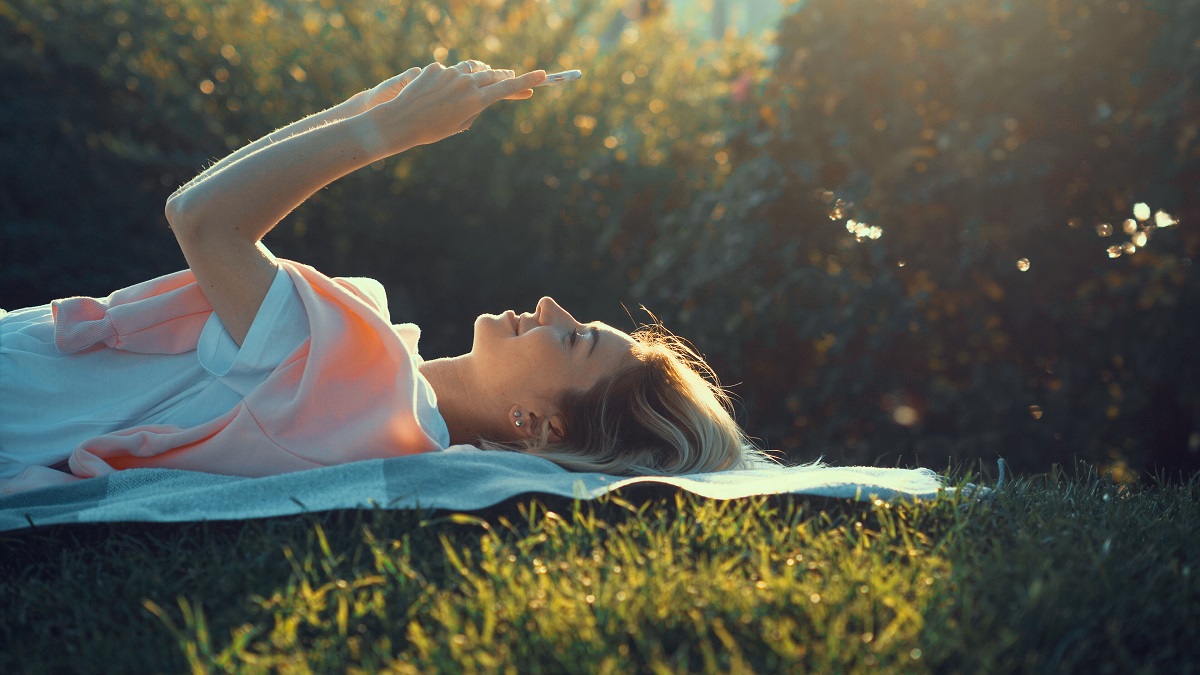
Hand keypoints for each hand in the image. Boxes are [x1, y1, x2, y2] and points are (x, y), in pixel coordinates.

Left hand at [355, 60, 546, 155]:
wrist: (400, 121)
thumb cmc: (432, 130)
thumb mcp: (461, 123)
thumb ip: (475, 106)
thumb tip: (482, 91)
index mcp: (476, 101)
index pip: (507, 87)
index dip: (526, 81)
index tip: (542, 75)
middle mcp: (466, 84)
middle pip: (493, 75)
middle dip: (503, 76)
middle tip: (512, 76)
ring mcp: (450, 73)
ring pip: (470, 71)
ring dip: (475, 77)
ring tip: (469, 89)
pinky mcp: (435, 68)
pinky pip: (447, 72)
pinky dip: (446, 81)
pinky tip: (433, 94)